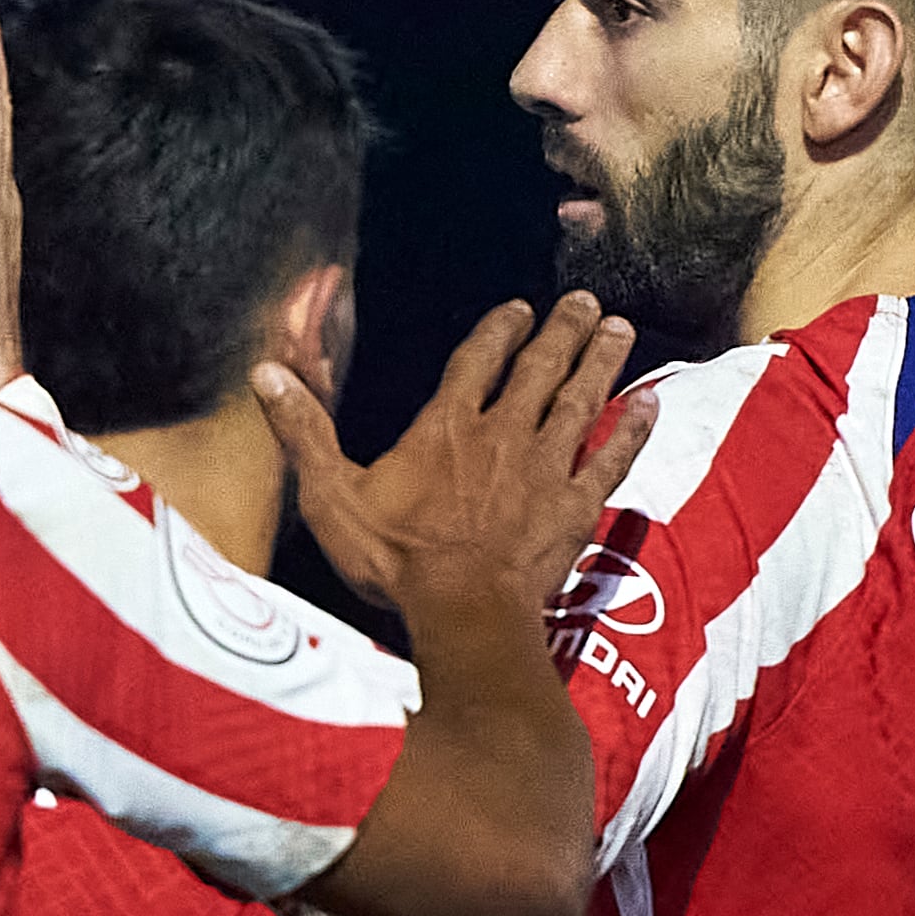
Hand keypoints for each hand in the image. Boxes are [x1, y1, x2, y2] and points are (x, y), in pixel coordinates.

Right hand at [269, 292, 644, 626]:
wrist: (462, 613)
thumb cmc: (393, 561)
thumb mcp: (331, 496)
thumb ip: (303, 431)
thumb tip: (263, 372)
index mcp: (446, 428)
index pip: (476, 362)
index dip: (498, 331)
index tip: (518, 309)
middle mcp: (503, 436)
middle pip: (539, 370)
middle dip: (563, 332)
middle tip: (585, 302)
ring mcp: (546, 470)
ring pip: (580, 402)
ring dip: (601, 362)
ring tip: (618, 329)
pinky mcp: (576, 508)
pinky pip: (611, 459)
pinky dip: (632, 430)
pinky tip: (651, 402)